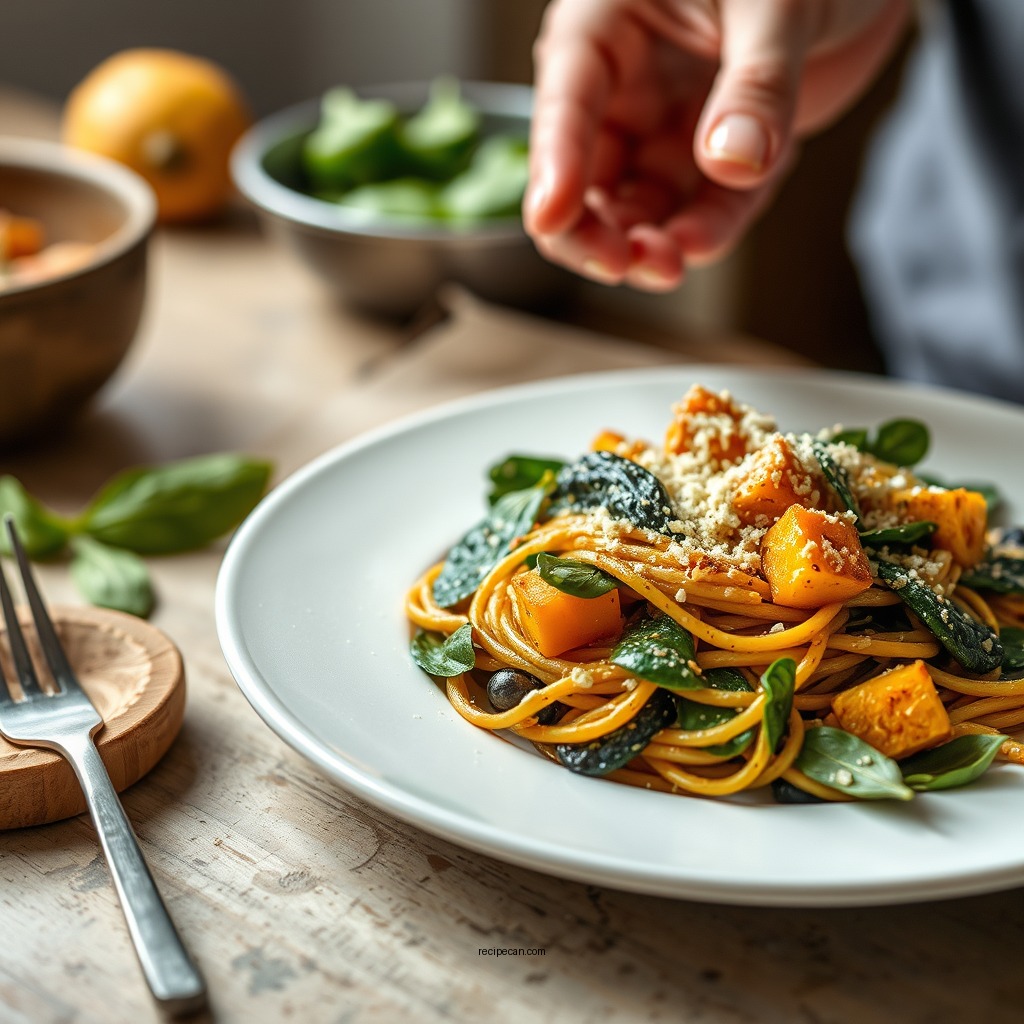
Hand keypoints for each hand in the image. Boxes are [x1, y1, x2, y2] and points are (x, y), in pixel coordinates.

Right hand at [524, 0, 909, 289]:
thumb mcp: (779, 0)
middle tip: (619, 263)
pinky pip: (699, 210)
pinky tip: (702, 243)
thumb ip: (756, 84)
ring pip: (634, 207)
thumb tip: (732, 162)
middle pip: (581, 174)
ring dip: (644, 244)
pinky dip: (704, 231)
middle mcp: (626, 82)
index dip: (553, 162)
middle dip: (592, 228)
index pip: (566, 101)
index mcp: (609, 22)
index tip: (549, 218)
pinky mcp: (712, 158)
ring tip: (669, 265)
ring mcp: (667, 124)